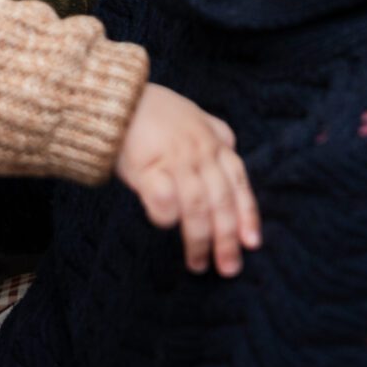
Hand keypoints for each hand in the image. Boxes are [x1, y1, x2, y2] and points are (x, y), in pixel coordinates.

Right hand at [115, 83, 261, 276]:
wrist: (114, 99)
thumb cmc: (151, 111)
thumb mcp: (192, 115)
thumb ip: (214, 132)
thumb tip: (230, 148)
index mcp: (213, 142)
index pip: (239, 183)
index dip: (247, 215)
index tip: (252, 244)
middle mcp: (199, 151)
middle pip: (220, 201)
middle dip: (226, 238)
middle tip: (228, 268)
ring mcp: (174, 158)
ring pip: (197, 205)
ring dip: (199, 238)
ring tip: (198, 264)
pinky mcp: (145, 166)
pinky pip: (164, 198)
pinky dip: (168, 216)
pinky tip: (167, 227)